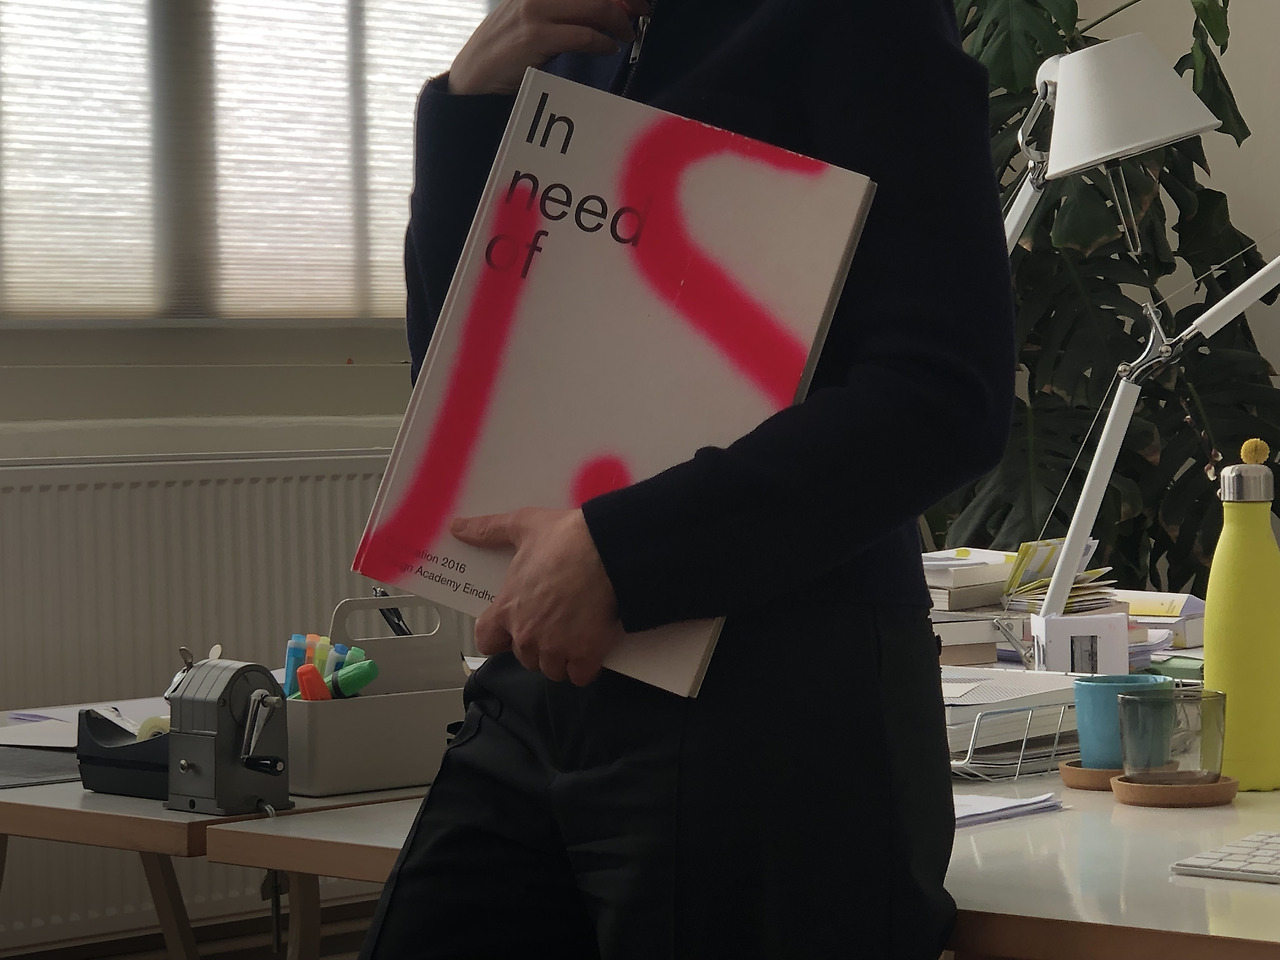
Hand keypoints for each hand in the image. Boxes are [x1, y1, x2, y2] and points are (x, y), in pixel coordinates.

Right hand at [449, 0, 649, 95]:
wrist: (474, 75)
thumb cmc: (506, 49)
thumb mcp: (534, 18)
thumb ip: (565, 10)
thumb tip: (604, 9)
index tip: (634, 0)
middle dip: (626, 0)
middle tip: (641, 13)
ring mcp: (534, 11)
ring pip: (595, 7)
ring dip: (618, 22)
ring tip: (625, 35)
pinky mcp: (535, 37)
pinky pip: (583, 35)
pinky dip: (603, 42)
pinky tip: (608, 48)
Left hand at [451, 507, 623, 684]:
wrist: (609, 552)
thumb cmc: (565, 540)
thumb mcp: (522, 526)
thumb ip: (488, 530)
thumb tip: (458, 527)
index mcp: (507, 609)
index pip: (486, 640)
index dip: (497, 637)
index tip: (509, 628)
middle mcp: (527, 636)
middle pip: (524, 657)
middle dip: (536, 645)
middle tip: (552, 622)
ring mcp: (557, 649)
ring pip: (552, 669)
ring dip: (560, 658)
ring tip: (574, 634)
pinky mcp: (586, 655)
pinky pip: (580, 675)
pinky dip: (584, 666)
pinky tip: (592, 647)